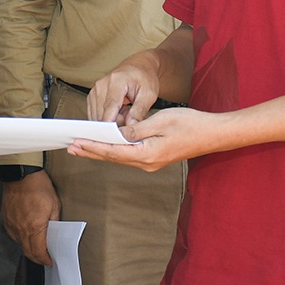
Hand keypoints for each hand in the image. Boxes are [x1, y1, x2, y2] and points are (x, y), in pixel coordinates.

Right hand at [0, 170, 59, 265]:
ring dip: (28, 248)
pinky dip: (20, 238)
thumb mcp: (54, 205)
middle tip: (44, 258)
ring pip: (20, 244)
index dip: (45, 259)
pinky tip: (26, 234)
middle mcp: (21, 229)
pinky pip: (13, 234)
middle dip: (37, 257)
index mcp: (34, 227)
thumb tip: (55, 235)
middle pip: (28, 252)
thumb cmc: (38, 187)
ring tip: (36, 246)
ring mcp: (12, 225)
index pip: (38, 252)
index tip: (49, 261)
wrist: (21, 175)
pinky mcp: (6, 219)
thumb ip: (54, 223)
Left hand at [69, 107, 222, 171]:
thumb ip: (137, 129)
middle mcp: (147, 163)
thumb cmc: (190, 124)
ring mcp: (151, 162)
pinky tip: (107, 145)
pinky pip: (129, 155)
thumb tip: (117, 134)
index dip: (92, 147)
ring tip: (83, 146)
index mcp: (147, 154)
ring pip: (120, 157)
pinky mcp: (155, 158)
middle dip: (91, 151)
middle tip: (71, 147)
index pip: (112, 152)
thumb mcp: (161, 121)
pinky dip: (115, 150)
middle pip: (113, 158)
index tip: (76, 143)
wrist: (213, 134)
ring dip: (101, 151)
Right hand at [87, 53, 162, 124]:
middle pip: (102, 115)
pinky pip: (96, 115)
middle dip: (116, 124)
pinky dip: (107, 119)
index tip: (118, 137)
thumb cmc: (145, 79)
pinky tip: (119, 112)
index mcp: (116, 81)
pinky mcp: (92, 97)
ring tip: (126, 112)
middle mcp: (101, 85)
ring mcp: (94, 91)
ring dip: (112, 122)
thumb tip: (130, 127)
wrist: (138, 67)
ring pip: (98, 118)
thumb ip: (139, 111)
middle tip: (132, 120)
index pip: (110, 108)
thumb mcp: (149, 94)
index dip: (112, 125)